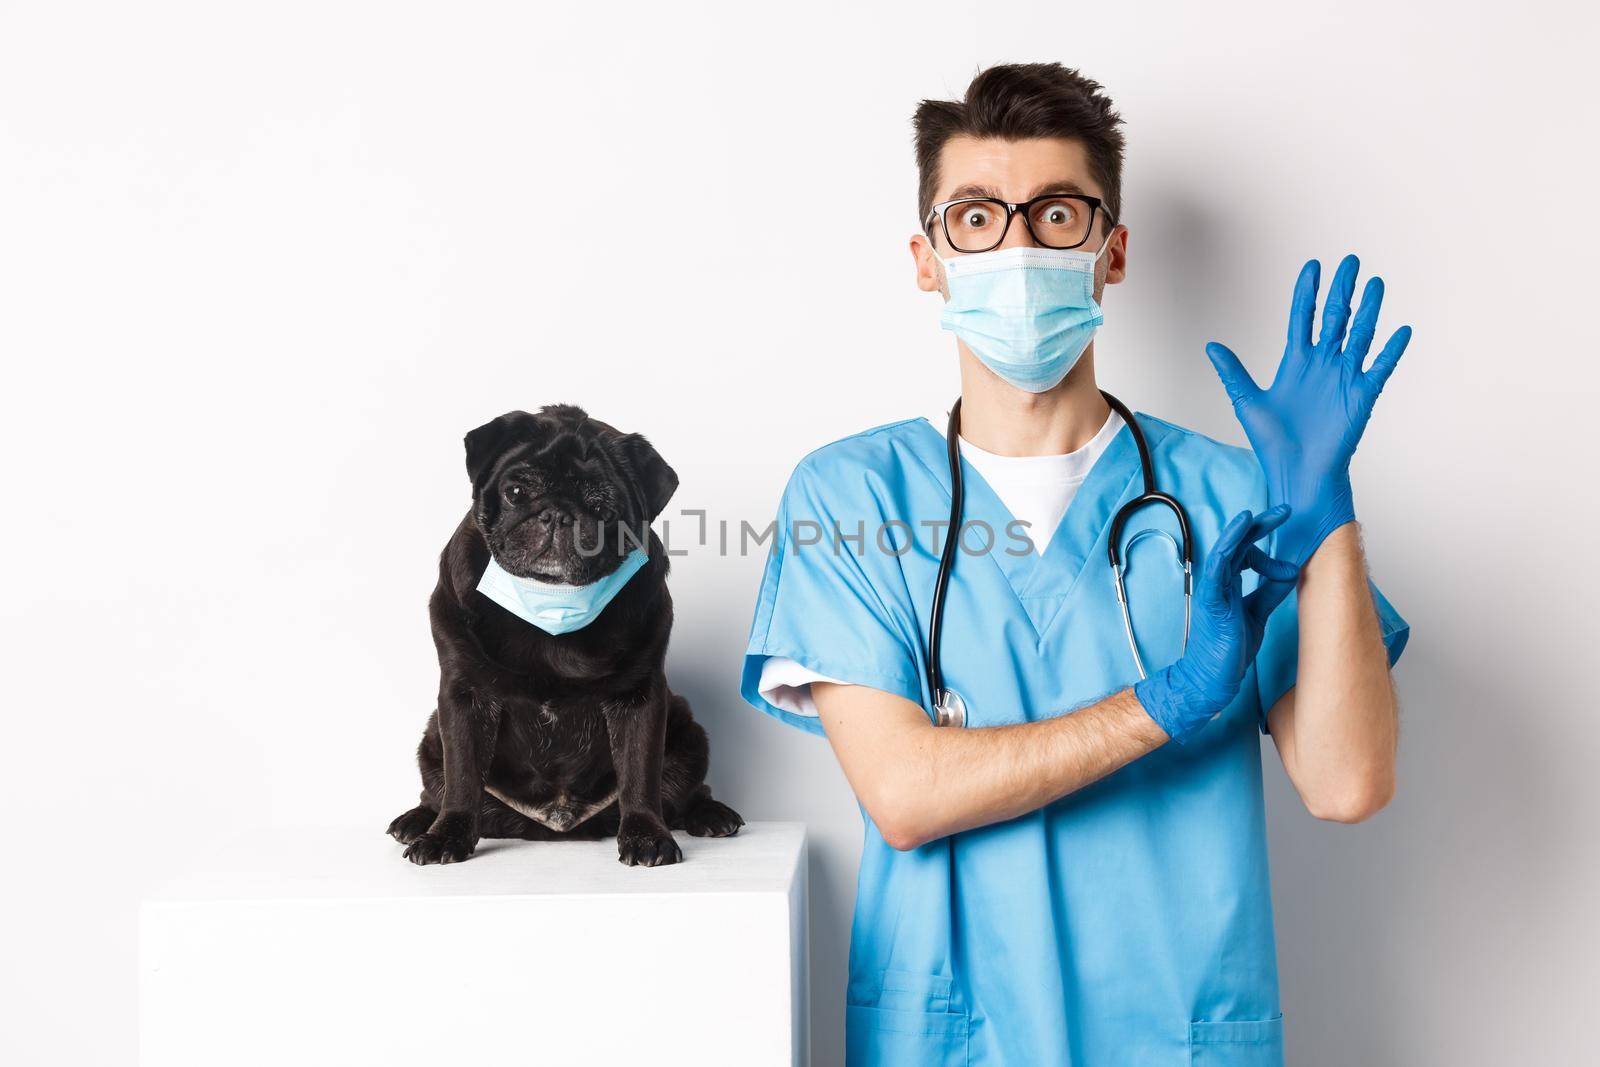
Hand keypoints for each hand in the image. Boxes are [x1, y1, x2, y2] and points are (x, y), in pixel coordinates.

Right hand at [1133, 507, 1299, 743]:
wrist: (1213, 677)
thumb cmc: (1229, 648)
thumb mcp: (1258, 614)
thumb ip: (1270, 591)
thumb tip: (1290, 571)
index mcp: (1230, 585)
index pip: (1248, 555)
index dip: (1270, 553)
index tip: (1292, 564)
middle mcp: (1220, 582)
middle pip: (1238, 544)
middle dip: (1260, 525)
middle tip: (1285, 511)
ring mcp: (1213, 589)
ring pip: (1226, 549)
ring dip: (1244, 529)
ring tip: (1261, 514)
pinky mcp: (1212, 599)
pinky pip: (1217, 566)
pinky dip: (1227, 544)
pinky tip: (1241, 528)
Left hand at [1205, 254, 1411, 566]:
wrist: (1295, 473)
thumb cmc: (1273, 443)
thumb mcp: (1247, 403)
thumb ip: (1233, 372)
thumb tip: (1211, 346)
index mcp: (1296, 363)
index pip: (1304, 318)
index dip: (1308, 292)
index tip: (1313, 266)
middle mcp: (1323, 365)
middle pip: (1336, 318)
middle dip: (1343, 290)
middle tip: (1351, 261)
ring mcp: (1344, 378)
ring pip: (1360, 335)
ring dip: (1369, 310)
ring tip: (1376, 284)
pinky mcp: (1362, 396)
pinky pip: (1379, 368)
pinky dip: (1391, 351)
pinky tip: (1401, 331)